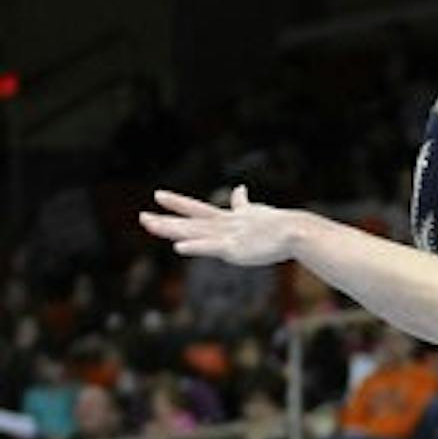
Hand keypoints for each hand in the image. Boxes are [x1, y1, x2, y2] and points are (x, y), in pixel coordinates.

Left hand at [139, 186, 297, 265]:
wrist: (295, 231)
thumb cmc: (280, 224)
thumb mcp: (257, 212)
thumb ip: (244, 204)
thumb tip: (240, 189)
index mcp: (228, 219)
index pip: (197, 209)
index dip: (177, 202)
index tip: (158, 195)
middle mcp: (223, 225)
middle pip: (188, 222)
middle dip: (165, 220)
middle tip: (141, 218)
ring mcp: (227, 237)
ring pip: (192, 232)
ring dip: (170, 229)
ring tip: (148, 224)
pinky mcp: (234, 249)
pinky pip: (210, 248)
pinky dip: (195, 247)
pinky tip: (179, 248)